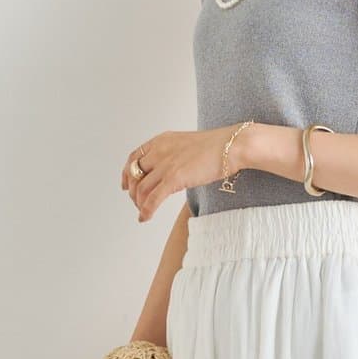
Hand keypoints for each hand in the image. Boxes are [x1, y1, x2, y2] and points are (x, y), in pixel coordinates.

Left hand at [122, 126, 252, 220]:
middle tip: (137, 203)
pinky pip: (152, 199)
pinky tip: (145, 218)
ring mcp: (165, 164)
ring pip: (141, 189)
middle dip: (133, 191)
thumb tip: (172, 171)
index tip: (125, 185)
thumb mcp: (188, 146)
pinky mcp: (174, 178)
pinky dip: (146, 210)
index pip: (134, 157)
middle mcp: (159, 151)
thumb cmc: (218, 147)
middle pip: (134, 174)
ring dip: (139, 203)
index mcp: (162, 141)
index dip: (126, 173)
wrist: (232, 146)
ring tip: (143, 212)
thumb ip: (175, 155)